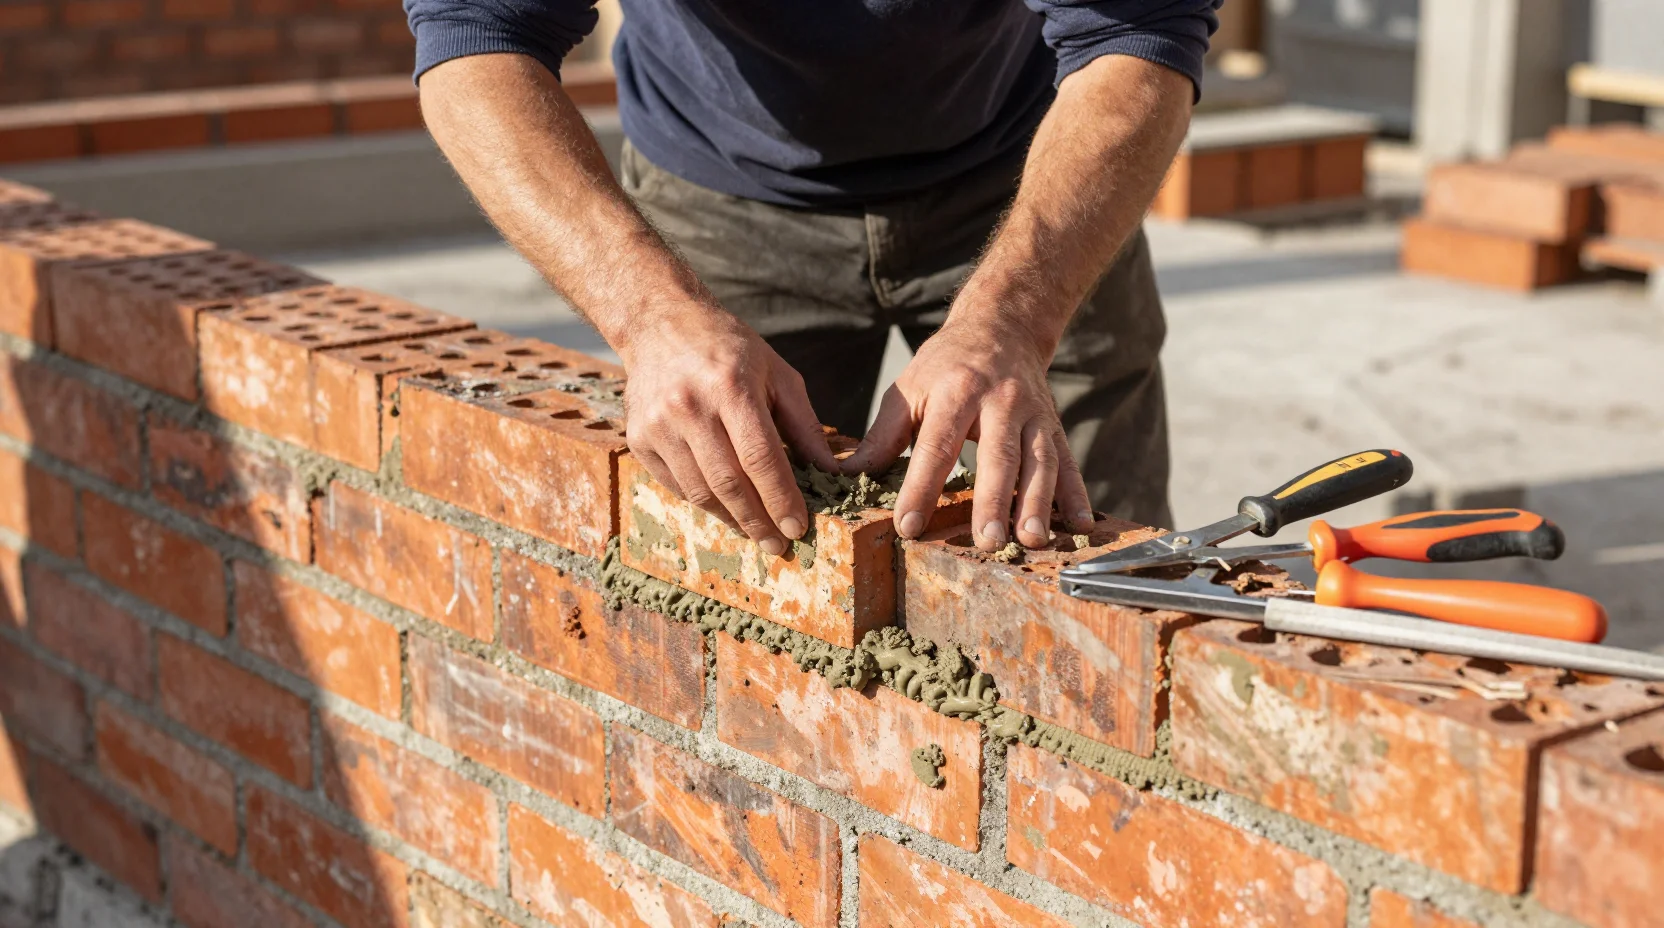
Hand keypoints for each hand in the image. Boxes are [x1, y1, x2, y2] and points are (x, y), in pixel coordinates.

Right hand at [620, 302, 837, 554]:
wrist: (660, 325)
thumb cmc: (729, 349)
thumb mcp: (777, 373)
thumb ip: (804, 424)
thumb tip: (830, 472)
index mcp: (731, 387)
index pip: (761, 458)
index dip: (781, 498)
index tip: (798, 527)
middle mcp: (690, 406)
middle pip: (729, 482)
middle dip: (759, 521)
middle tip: (779, 545)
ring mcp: (659, 424)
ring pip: (700, 491)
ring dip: (732, 520)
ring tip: (756, 533)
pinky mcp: (638, 438)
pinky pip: (676, 485)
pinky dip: (703, 503)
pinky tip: (725, 509)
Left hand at [841, 316, 1091, 549]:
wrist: (1002, 326)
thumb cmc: (947, 365)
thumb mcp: (909, 389)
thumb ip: (883, 436)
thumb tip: (846, 476)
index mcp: (957, 391)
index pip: (936, 444)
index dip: (921, 486)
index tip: (909, 525)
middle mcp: (1001, 401)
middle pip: (999, 454)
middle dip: (994, 500)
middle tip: (988, 540)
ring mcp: (1033, 414)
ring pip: (1039, 462)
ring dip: (1037, 504)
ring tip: (1031, 541)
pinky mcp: (1055, 427)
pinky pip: (1069, 463)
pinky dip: (1077, 496)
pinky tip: (1082, 526)